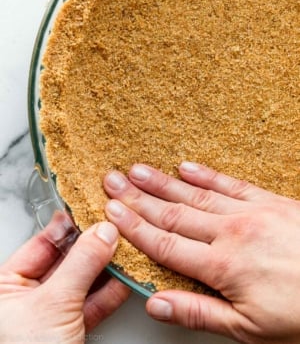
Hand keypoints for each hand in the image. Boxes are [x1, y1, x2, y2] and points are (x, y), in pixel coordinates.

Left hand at [0, 211, 129, 343]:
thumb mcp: (53, 304)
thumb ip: (81, 265)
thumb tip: (102, 234)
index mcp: (5, 286)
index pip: (42, 243)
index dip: (70, 226)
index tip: (91, 211)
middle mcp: (25, 298)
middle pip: (65, 261)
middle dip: (93, 246)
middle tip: (113, 229)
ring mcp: (49, 315)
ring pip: (82, 283)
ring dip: (107, 269)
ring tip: (124, 250)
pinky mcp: (69, 332)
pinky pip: (92, 305)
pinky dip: (110, 293)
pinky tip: (124, 279)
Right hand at [103, 162, 299, 343]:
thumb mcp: (249, 329)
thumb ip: (199, 314)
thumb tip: (157, 304)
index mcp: (223, 267)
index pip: (165, 245)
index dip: (134, 228)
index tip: (112, 212)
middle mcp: (231, 233)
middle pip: (173, 214)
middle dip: (138, 198)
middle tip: (112, 180)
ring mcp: (249, 212)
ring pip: (195, 195)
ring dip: (163, 182)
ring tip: (137, 170)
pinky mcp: (268, 200)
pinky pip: (229, 184)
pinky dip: (205, 175)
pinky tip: (186, 167)